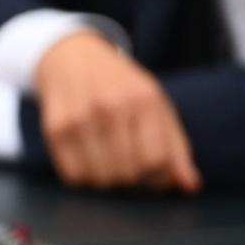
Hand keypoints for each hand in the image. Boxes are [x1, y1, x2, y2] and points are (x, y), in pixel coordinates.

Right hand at [33, 31, 199, 191]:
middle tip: (130, 168)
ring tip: (109, 164)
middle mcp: (109, 107)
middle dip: (133, 179)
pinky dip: (84, 177)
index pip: (156, 160)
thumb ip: (175, 147)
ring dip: (108, 181)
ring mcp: (78, 118)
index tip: (153, 171)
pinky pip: (73, 176)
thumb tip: (190, 186)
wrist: (72, 58)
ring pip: (100, 178)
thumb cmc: (121, 87)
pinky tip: (88, 161)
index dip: (158, 177)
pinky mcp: (54, 128)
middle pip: (128, 172)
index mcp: (142, 100)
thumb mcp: (156, 106)